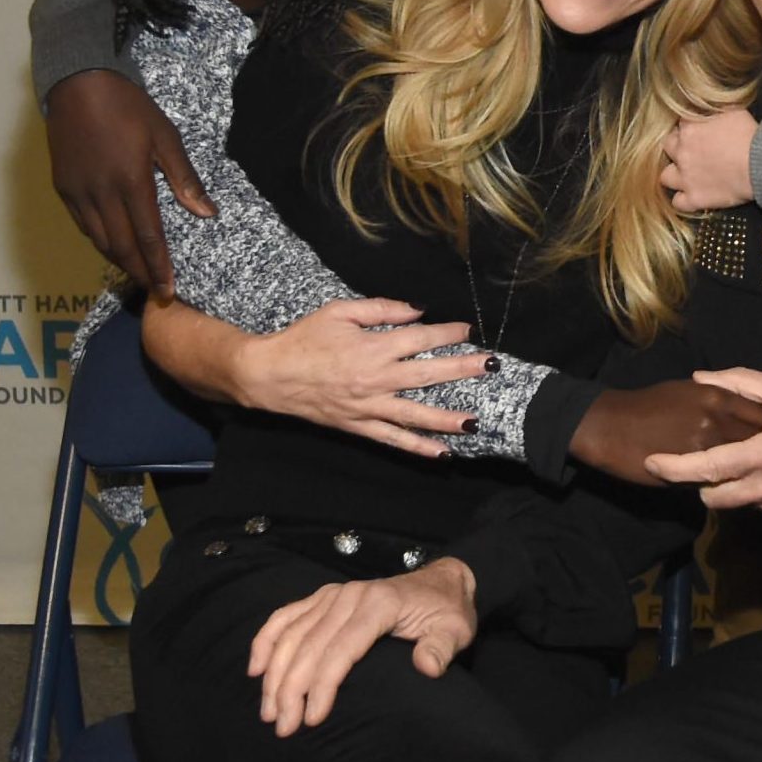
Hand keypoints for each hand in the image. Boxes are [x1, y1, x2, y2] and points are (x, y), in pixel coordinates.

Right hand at [45, 69, 213, 296]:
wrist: (78, 85)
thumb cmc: (129, 107)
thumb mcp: (165, 137)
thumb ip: (184, 178)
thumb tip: (208, 213)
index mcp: (131, 182)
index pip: (148, 237)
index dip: (159, 266)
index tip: (169, 290)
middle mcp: (101, 194)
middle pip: (122, 246)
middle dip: (140, 272)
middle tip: (156, 292)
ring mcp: (78, 192)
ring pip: (99, 240)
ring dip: (120, 260)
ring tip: (138, 273)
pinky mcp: (62, 188)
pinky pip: (83, 225)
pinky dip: (100, 240)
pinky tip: (114, 244)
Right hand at [230, 299, 491, 455]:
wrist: (269, 375)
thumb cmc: (304, 338)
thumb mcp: (340, 311)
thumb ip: (382, 309)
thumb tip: (418, 310)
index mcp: (372, 348)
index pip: (420, 339)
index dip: (447, 333)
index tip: (468, 331)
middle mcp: (375, 380)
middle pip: (428, 375)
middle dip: (463, 370)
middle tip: (492, 366)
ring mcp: (368, 407)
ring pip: (415, 415)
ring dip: (448, 418)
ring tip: (477, 421)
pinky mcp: (358, 426)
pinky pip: (393, 439)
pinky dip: (418, 447)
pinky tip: (442, 453)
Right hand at [249, 559, 477, 736]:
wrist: (444, 582)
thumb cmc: (447, 611)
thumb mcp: (456, 630)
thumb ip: (441, 648)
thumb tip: (427, 666)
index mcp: (380, 604)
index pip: (342, 648)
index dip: (324, 684)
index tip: (313, 718)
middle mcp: (351, 595)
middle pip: (311, 644)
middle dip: (292, 688)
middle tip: (284, 727)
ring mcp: (335, 594)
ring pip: (293, 633)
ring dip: (275, 673)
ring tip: (269, 712)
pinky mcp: (326, 597)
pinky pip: (287, 615)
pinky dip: (267, 639)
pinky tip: (256, 668)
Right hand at [569, 379, 761, 484]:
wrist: (614, 425)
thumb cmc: (650, 405)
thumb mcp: (689, 391)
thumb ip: (720, 398)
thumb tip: (745, 412)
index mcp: (718, 395)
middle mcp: (718, 419)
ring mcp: (707, 447)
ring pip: (746, 464)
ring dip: (752, 471)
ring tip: (757, 477)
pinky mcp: (693, 471)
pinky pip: (723, 481)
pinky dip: (731, 485)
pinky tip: (732, 487)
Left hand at [644, 368, 761, 519]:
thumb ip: (739, 383)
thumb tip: (699, 378)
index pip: (710, 467)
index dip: (676, 467)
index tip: (651, 463)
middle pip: (713, 494)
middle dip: (696, 480)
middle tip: (695, 456)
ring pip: (731, 503)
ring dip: (722, 486)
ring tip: (732, 459)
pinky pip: (753, 507)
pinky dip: (747, 491)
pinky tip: (759, 470)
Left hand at [660, 112, 757, 210]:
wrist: (759, 164)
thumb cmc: (748, 134)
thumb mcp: (732, 109)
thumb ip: (714, 108)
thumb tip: (709, 105)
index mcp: (689, 128)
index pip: (680, 123)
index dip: (689, 126)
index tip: (699, 129)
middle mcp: (681, 152)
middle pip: (667, 146)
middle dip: (677, 147)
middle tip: (691, 149)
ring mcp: (685, 177)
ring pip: (665, 177)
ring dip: (674, 174)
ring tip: (685, 174)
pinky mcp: (694, 198)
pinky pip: (678, 202)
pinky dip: (683, 200)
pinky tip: (691, 195)